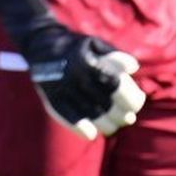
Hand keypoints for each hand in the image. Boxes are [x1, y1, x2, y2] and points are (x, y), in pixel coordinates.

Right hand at [0, 0, 144, 141]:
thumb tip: (133, 68)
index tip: (137, 101)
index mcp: (89, 61)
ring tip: (113, 125)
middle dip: (122, 115)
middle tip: (128, 117)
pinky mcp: (50, 96)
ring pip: (90, 115)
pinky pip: (67, 117)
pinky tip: (91, 133)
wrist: (38, 41)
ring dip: (107, 125)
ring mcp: (62, 88)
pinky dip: (80, 128)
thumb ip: (115, 56)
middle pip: (106, 105)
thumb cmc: (75, 45)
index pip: (118, 86)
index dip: (133, 99)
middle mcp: (75, 75)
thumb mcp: (95, 44)